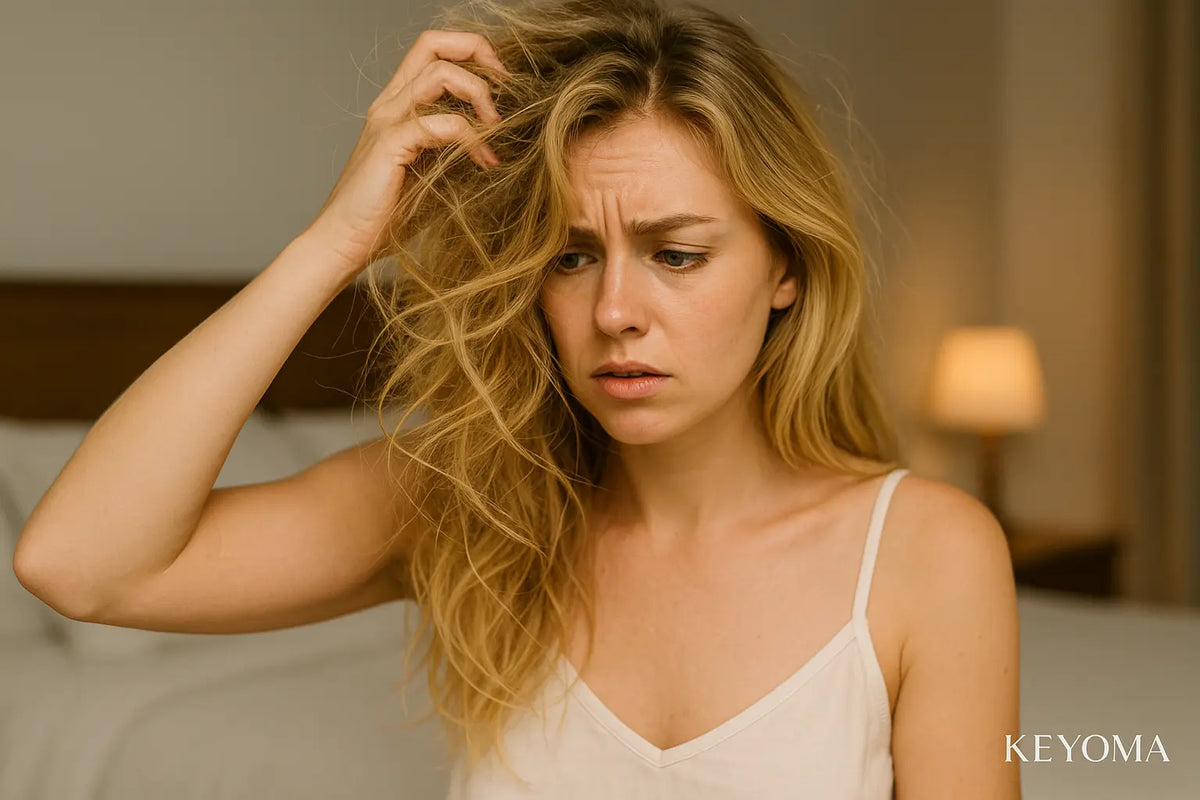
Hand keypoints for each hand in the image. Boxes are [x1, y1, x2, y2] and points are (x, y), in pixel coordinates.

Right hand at [301, 29, 508, 276]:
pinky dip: (473, 139)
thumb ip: (454, 151)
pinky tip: (486, 162)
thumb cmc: (386, 217)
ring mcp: (388, 121)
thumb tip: (499, 146)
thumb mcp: (430, 175)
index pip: (432, 49)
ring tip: (497, 129)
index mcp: (397, 105)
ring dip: (480, 95)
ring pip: (441, 74)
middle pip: (433, 44)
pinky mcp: (390, 145)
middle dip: (479, 54)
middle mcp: (390, 104)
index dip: (472, 52)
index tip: (501, 83)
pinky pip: (443, 124)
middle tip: (507, 88)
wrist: (344, 243)